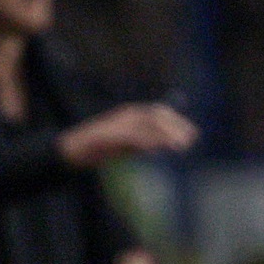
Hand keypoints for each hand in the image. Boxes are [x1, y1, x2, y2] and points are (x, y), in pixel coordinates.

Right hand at [58, 102, 197, 167]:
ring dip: (164, 134)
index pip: (159, 112)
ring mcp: (115, 123)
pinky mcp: (105, 135)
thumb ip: (143, 141)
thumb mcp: (126, 144)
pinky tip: (154, 150)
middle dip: (175, 126)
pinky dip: (143, 141)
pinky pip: (128, 136)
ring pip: (145, 124)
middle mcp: (125, 115)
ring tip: (179, 146)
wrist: (70, 150)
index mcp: (131, 115)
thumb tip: (163, 145)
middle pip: (155, 115)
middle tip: (190, 142)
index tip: (193, 134)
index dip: (177, 121)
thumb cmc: (98, 148)